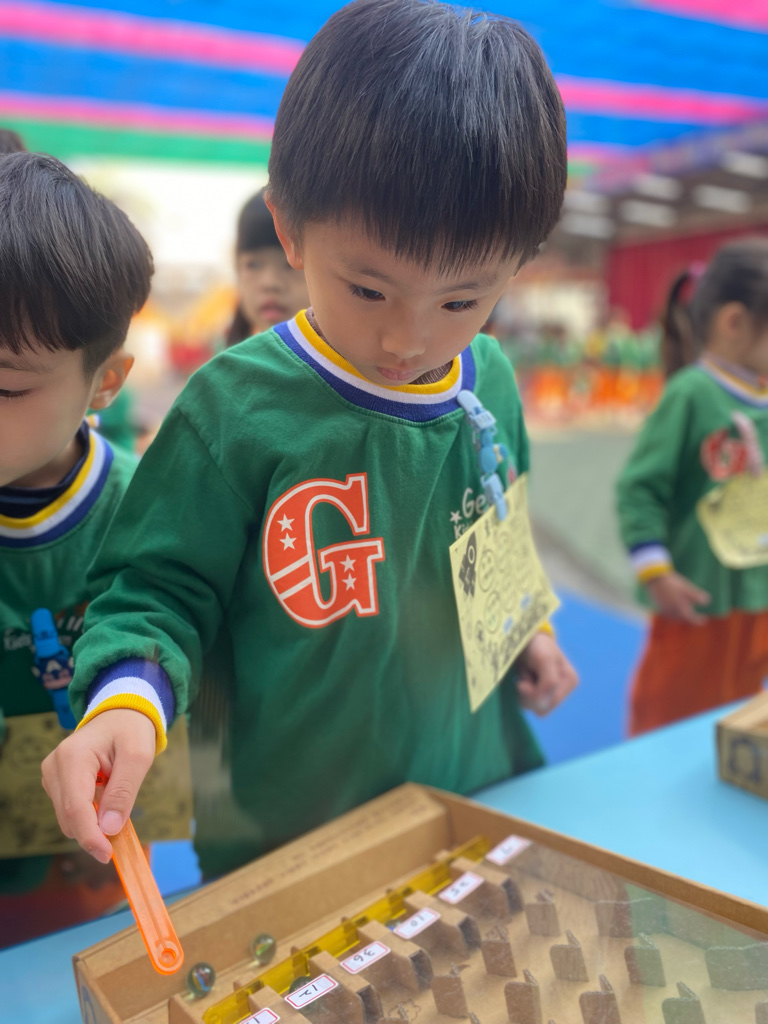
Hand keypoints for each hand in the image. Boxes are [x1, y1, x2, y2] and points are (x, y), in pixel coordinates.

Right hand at [41, 709, 155, 863]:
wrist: (120, 714)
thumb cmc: (131, 731)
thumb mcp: (138, 757)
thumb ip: (123, 792)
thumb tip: (109, 828)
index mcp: (72, 757)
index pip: (75, 808)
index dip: (90, 837)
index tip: (108, 854)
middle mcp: (54, 767)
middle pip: (69, 818)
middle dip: (94, 832)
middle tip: (124, 831)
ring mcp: (52, 775)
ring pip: (68, 818)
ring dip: (93, 822)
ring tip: (116, 801)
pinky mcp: (56, 783)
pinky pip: (71, 811)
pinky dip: (89, 814)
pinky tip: (105, 798)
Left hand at [516, 632, 577, 715]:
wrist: (523, 638)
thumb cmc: (536, 645)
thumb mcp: (545, 660)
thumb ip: (548, 683)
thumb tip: (540, 705)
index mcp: (570, 681)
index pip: (549, 702)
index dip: (535, 691)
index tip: (530, 673)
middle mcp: (562, 690)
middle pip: (540, 708)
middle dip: (529, 691)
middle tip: (527, 672)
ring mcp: (549, 693)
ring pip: (531, 707)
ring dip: (522, 690)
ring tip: (525, 673)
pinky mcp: (537, 695)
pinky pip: (524, 704)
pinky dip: (518, 691)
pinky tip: (522, 678)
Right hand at [644, 571, 709, 624]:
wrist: (655, 578)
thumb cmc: (673, 583)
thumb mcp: (687, 588)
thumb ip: (697, 596)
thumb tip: (708, 601)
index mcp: (680, 609)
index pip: (691, 619)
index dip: (698, 620)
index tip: (704, 620)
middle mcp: (672, 613)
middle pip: (683, 619)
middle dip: (689, 618)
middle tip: (696, 616)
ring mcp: (664, 611)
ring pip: (675, 617)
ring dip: (681, 616)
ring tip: (685, 611)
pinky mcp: (658, 607)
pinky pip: (668, 614)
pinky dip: (674, 613)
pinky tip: (675, 608)